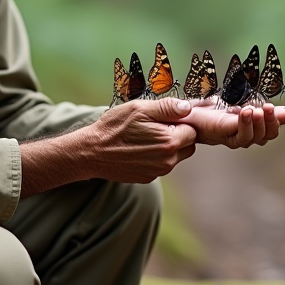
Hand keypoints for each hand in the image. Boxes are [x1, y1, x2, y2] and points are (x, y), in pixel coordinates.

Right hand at [20, 99, 197, 195]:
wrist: (92, 152)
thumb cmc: (114, 127)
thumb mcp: (139, 109)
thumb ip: (168, 107)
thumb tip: (189, 107)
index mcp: (169, 141)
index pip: (193, 129)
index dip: (181, 121)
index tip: (166, 117)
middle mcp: (168, 160)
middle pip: (188, 144)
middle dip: (178, 134)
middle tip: (156, 126)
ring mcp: (159, 171)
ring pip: (176, 155)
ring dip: (167, 145)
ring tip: (145, 136)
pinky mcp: (149, 177)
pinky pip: (162, 164)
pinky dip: (156, 156)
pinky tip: (139, 148)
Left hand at [174, 101, 284, 148]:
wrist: (188, 113)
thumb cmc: (211, 105)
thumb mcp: (234, 95)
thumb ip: (250, 96)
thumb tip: (263, 91)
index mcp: (257, 118)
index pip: (282, 119)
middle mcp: (252, 130)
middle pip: (272, 133)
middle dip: (275, 120)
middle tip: (269, 107)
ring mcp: (240, 136)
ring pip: (259, 137)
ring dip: (260, 123)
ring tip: (255, 109)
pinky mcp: (227, 137)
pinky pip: (242, 136)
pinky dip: (246, 125)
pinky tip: (245, 113)